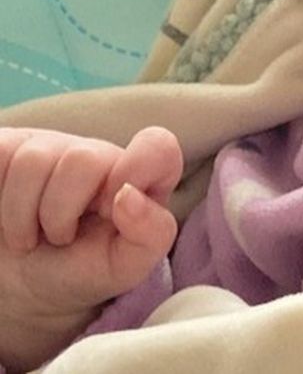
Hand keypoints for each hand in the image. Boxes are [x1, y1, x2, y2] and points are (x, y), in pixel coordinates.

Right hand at [0, 126, 182, 369]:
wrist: (16, 287)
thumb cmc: (78, 271)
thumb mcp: (124, 267)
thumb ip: (152, 234)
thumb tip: (129, 195)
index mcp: (136, 177)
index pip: (158, 146)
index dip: (138, 168)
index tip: (113, 206)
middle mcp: (97, 155)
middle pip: (83, 159)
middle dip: (61, 213)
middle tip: (59, 237)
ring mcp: (50, 148)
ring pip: (33, 161)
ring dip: (22, 215)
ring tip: (30, 233)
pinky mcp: (9, 149)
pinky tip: (4, 213)